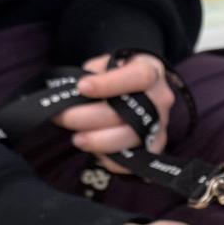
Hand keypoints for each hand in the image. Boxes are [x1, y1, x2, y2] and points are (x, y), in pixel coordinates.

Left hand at [55, 53, 174, 172]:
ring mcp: (159, 125)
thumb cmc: (118, 74)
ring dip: (97, 141)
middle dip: (89, 117)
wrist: (139, 88)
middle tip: (62, 117)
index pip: (138, 77)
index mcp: (151, 71)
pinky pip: (133, 160)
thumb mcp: (107, 63)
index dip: (109, 84)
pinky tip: (95, 151)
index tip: (81, 87)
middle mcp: (161, 99)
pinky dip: (110, 159)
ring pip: (130, 138)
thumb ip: (94, 75)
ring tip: (77, 138)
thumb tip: (73, 94)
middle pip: (129, 113)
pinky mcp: (154, 146)